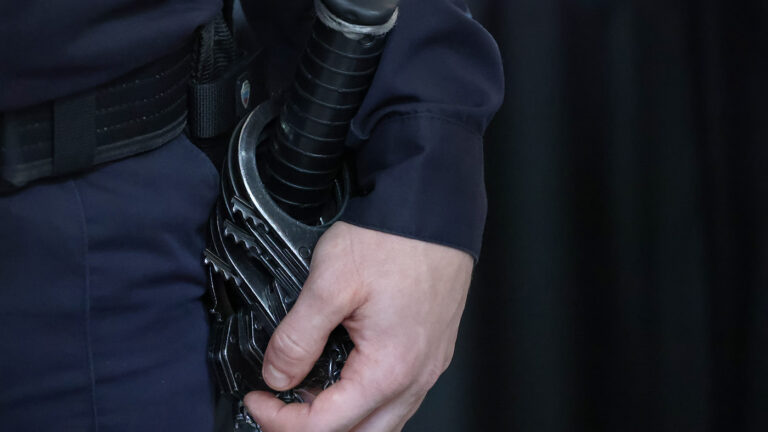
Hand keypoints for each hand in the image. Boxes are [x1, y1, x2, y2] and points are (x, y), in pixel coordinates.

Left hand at [244, 221, 473, 430]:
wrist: (433, 208)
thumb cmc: (395, 238)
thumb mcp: (330, 282)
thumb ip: (298, 336)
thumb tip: (278, 374)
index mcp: (389, 369)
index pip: (325, 426)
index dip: (280, 420)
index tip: (259, 399)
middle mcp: (416, 376)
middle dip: (314, 430)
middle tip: (282, 409)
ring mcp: (428, 366)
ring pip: (383, 422)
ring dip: (343, 419)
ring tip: (312, 392)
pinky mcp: (432, 350)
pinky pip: (399, 397)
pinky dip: (366, 400)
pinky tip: (347, 376)